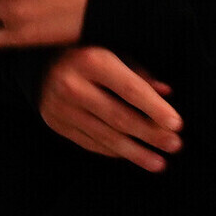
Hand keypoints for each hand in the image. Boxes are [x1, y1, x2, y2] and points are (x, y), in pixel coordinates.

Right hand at [39, 46, 180, 171]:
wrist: (38, 60)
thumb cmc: (87, 53)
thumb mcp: (114, 52)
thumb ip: (139, 73)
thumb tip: (167, 94)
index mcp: (92, 61)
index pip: (130, 89)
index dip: (155, 109)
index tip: (177, 124)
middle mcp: (73, 85)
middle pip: (119, 117)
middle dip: (150, 134)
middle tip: (175, 145)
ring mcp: (61, 107)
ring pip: (105, 136)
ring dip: (136, 152)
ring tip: (159, 162)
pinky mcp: (55, 123)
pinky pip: (90, 143)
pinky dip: (114, 151)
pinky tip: (133, 156)